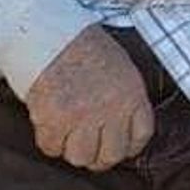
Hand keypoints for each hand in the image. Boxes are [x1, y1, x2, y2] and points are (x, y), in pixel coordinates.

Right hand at [25, 24, 153, 171]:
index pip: (140, 136)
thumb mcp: (119, 66)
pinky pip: (52, 148)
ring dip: (71, 147)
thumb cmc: (84, 46)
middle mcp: (111, 108)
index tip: (118, 145)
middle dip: (98, 154)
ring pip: (80, 157)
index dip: (128, 146)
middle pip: (110, 155)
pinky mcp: (54, 120)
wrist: (50, 32)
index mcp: (132, 93)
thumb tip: (123, 129)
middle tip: (87, 143)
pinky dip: (49, 139)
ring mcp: (83, 116)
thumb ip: (125, 98)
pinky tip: (49, 120)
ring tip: (66, 129)